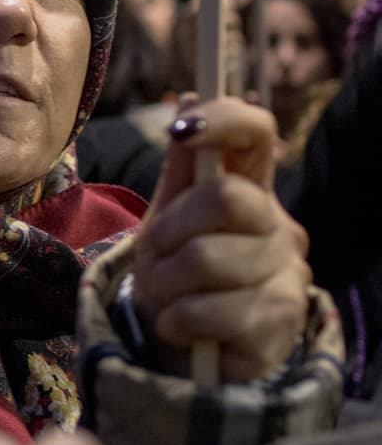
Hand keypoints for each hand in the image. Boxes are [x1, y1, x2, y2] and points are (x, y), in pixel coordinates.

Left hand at [133, 96, 310, 381]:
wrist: (183, 348)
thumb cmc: (176, 277)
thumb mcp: (168, 218)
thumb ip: (182, 167)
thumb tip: (191, 96)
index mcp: (250, 190)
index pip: (257, 133)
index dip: (224, 121)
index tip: (183, 129)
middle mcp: (279, 225)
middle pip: (224, 197)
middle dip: (170, 231)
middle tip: (156, 258)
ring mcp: (288, 274)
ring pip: (208, 258)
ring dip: (166, 284)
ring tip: (170, 299)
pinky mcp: (282, 323)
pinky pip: (209, 311)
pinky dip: (176, 320)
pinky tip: (182, 328)